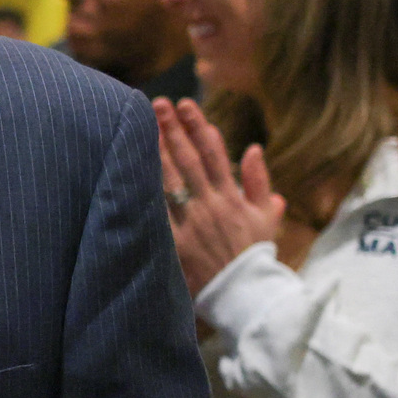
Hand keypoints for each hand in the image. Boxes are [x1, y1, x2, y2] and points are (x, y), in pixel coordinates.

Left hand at [155, 98, 285, 294]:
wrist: (244, 294)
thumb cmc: (254, 254)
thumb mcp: (266, 217)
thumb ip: (259, 182)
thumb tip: (254, 148)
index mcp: (232, 197)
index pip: (214, 153)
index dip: (198, 126)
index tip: (185, 104)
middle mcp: (210, 204)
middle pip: (188, 159)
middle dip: (172, 129)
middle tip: (157, 103)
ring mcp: (191, 222)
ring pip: (170, 179)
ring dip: (156, 150)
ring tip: (142, 126)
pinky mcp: (175, 240)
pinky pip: (157, 209)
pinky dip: (145, 188)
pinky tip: (131, 168)